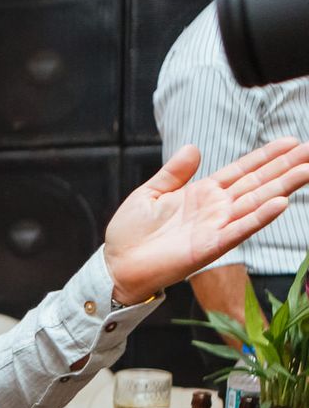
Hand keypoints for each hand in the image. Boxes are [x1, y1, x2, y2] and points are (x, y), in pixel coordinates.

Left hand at [104, 139, 308, 304]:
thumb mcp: (149, 194)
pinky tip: (281, 202)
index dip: (266, 156)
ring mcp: (215, 227)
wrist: (116, 266)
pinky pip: (239, 229)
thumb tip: (193, 147)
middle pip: (258, 183)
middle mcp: (215, 209)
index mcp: (202, 193)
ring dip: (284, 186)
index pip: (242, 170)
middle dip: (287, 167)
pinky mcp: (209, 246)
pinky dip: (260, 216)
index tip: (291, 141)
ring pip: (257, 202)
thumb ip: (173, 173)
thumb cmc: (130, 234)